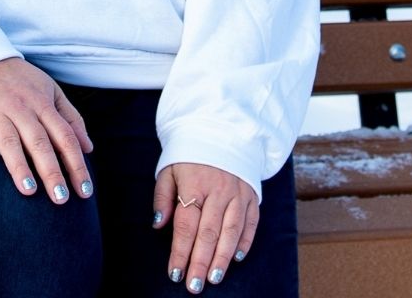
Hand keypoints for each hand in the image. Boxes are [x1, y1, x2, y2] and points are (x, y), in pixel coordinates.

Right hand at [0, 58, 93, 203]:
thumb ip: (71, 118)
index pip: (64, 136)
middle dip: (51, 171)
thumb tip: (88, 148)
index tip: (85, 191)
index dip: (76, 164)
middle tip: (61, 199)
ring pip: (8, 140)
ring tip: (29, 191)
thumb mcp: (50, 90)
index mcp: (42, 103)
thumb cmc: (19, 81)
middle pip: (39, 141)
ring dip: (18, 165)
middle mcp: (20, 108)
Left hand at [153, 162, 258, 291]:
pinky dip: (244, 242)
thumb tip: (159, 225)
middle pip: (209, 233)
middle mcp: (218, 190)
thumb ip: (163, 198)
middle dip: (201, 262)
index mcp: (194, 184)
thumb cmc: (188, 154)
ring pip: (231, 231)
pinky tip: (236, 258)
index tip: (175, 273)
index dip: (180, 251)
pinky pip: (250, 223)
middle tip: (194, 286)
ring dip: (223, 258)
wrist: (218, 129)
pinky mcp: (252, 194)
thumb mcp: (168, 169)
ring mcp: (237, 192)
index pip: (186, 225)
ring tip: (214, 278)